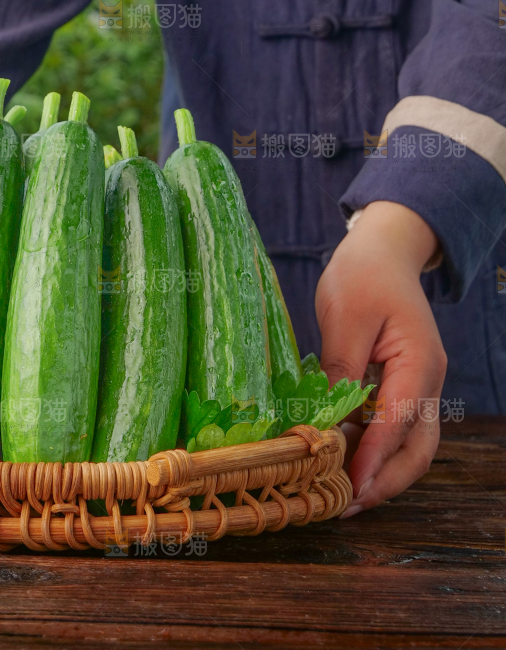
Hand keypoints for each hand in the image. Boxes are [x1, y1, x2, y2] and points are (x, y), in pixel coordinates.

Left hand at [315, 200, 446, 516]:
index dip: (372, 458)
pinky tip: (343, 461)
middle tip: (344, 505)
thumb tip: (329, 420)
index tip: (347, 487)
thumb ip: (340, 370)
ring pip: (411, 444)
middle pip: (417, 448)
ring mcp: (419, 385)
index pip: (398, 423)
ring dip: (380, 472)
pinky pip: (395, 428)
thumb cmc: (362, 276)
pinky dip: (374, 450)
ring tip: (341, 494)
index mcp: (419, 362)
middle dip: (384, 481)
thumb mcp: (344, 317)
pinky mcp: (403, 385)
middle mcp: (427, 380)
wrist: (382, 251)